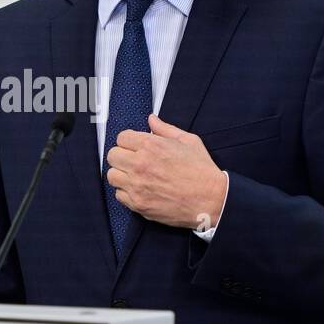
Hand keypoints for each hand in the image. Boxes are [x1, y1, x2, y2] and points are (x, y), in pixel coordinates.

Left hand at [105, 113, 227, 230]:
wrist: (211, 200)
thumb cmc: (202, 171)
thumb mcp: (188, 141)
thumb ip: (165, 129)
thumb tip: (152, 119)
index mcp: (151, 146)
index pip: (121, 137)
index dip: (129, 141)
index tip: (135, 146)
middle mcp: (140, 165)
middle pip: (112, 155)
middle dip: (122, 156)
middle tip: (134, 160)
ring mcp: (137, 186)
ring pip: (112, 176)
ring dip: (122, 175)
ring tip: (136, 176)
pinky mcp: (138, 204)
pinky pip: (118, 195)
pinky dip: (126, 193)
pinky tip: (140, 190)